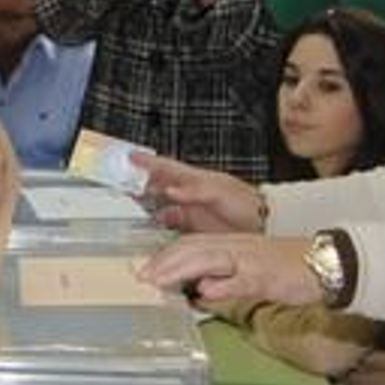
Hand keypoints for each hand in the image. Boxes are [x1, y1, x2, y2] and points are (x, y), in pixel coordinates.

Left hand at [137, 233, 317, 304]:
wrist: (326, 262)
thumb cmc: (288, 268)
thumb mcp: (251, 270)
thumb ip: (225, 277)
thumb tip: (201, 288)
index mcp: (231, 244)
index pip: (190, 244)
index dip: (165, 255)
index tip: (144, 269)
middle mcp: (237, 247)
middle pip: (193, 247)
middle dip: (164, 261)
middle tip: (141, 276)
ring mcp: (250, 259)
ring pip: (209, 258)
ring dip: (181, 269)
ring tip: (159, 280)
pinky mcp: (266, 275)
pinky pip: (241, 279)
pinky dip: (222, 285)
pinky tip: (205, 292)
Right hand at [138, 153, 264, 232]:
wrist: (264, 225)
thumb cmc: (247, 204)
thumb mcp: (221, 193)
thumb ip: (195, 191)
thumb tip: (171, 189)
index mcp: (195, 180)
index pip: (165, 168)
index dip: (147, 162)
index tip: (129, 156)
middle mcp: (189, 194)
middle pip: (159, 184)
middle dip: (139, 182)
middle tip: (120, 181)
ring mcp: (191, 210)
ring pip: (162, 204)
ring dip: (147, 204)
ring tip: (130, 204)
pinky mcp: (194, 227)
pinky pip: (171, 223)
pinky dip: (159, 224)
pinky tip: (152, 228)